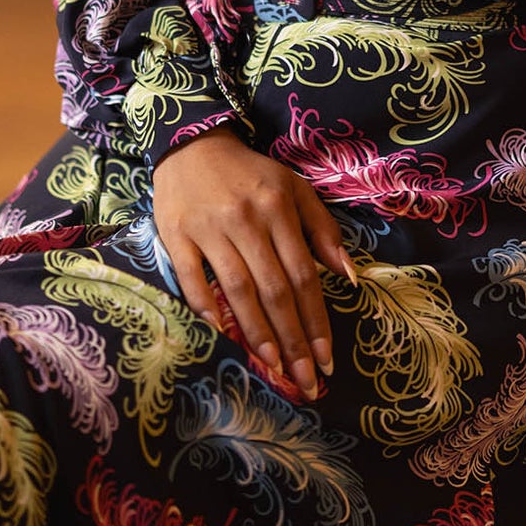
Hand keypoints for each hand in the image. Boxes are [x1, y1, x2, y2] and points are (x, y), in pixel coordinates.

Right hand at [152, 126, 355, 400]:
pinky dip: (206, 306)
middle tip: (304, 380)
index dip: (317, 320)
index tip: (326, 360)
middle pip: (274, 289)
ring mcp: (210, 228)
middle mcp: (247, 220)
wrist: (192, 145)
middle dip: (293, 339)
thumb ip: (323, 230)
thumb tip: (350, 276)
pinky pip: (192, 277)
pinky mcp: (176, 234)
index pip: (303, 275)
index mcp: (279, 209)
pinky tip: (222, 333)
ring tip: (273, 366)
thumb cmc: (251, 175)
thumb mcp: (295, 189)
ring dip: (257, 332)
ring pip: (238, 288)